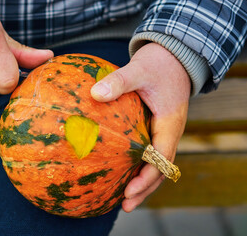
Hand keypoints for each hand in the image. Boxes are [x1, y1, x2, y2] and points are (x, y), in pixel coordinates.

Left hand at [91, 43, 190, 211]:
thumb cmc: (158, 65)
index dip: (147, 178)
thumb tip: (94, 94)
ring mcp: (162, 133)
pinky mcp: (154, 129)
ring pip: (155, 164)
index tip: (129, 191)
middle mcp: (168, 133)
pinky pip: (148, 153)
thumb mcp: (138, 70)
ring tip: (123, 199)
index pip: (162, 160)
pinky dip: (137, 167)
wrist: (172, 59)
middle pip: (160, 170)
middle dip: (144, 189)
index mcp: (169, 124)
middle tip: (124, 206)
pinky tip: (120, 172)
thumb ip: (118, 81)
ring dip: (142, 182)